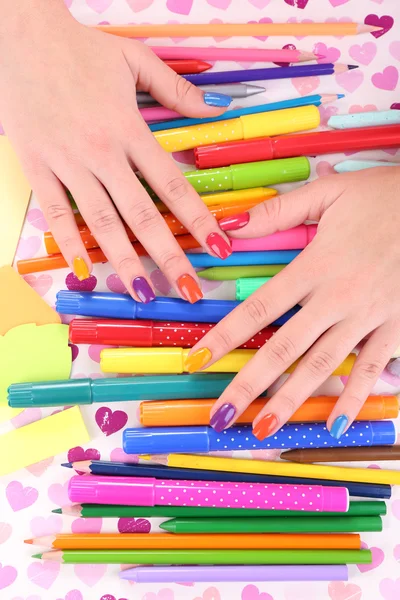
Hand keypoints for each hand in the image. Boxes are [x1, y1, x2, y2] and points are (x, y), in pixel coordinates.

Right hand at [0, 4, 231, 301]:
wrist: (18, 33)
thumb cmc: (79, 47)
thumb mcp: (134, 59)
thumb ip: (177, 90)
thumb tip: (219, 109)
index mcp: (130, 129)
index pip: (173, 184)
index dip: (199, 219)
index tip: (220, 247)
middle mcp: (102, 152)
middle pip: (142, 214)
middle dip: (168, 256)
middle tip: (188, 290)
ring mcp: (67, 162)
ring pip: (100, 221)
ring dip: (123, 260)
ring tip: (142, 293)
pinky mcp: (37, 165)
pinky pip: (54, 211)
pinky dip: (68, 242)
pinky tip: (84, 270)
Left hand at [185, 167, 399, 438]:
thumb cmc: (386, 196)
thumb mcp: (329, 192)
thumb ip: (277, 211)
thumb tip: (226, 227)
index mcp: (315, 265)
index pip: (259, 307)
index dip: (224, 336)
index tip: (196, 361)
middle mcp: (337, 298)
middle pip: (284, 347)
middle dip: (249, 384)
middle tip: (221, 417)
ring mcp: (369, 316)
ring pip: (323, 365)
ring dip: (291, 400)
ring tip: (263, 430)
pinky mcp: (398, 326)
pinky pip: (373, 367)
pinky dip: (354, 397)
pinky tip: (335, 424)